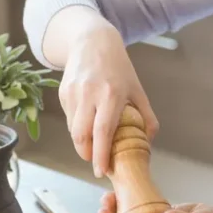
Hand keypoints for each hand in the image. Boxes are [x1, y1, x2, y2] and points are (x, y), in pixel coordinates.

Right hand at [58, 24, 158, 177]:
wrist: (93, 41)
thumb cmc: (118, 67)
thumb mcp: (137, 89)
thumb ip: (146, 116)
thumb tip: (149, 141)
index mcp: (111, 94)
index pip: (103, 131)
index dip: (100, 154)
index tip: (101, 171)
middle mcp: (89, 94)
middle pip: (82, 135)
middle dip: (87, 154)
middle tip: (96, 164)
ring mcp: (73, 93)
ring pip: (73, 129)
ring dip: (82, 143)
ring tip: (94, 146)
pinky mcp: (63, 92)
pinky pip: (69, 118)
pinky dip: (77, 128)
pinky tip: (88, 125)